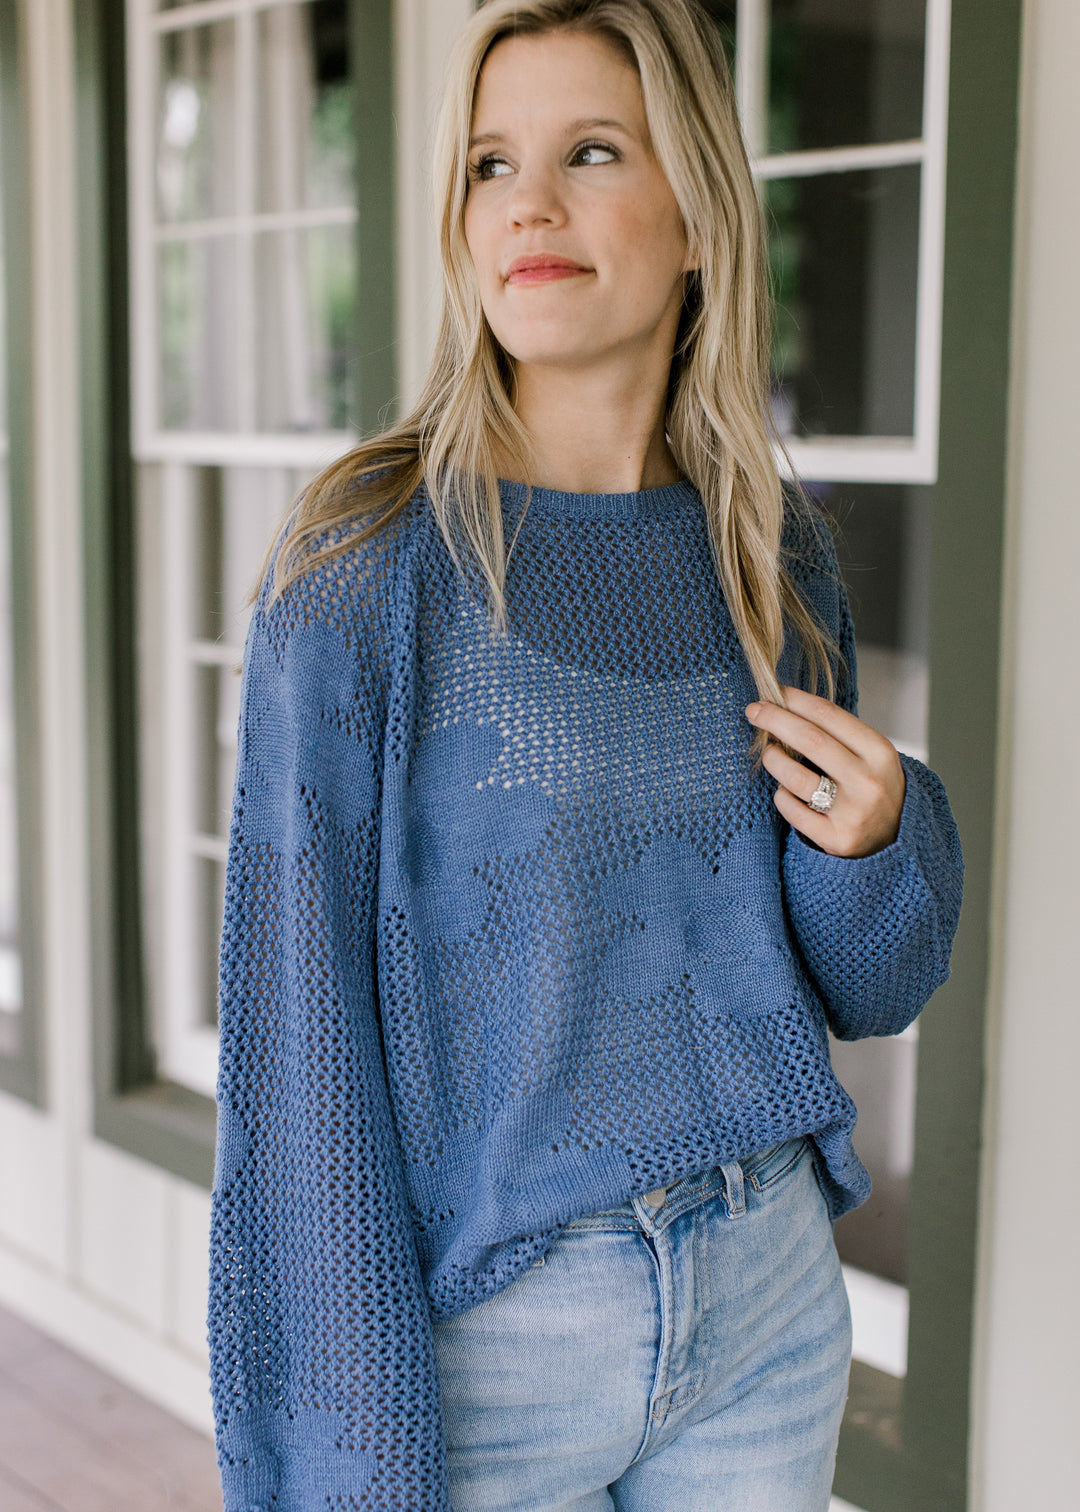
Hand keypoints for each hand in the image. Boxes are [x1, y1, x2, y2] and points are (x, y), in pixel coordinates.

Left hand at [745, 686, 905, 858]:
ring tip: (770, 753)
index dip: (796, 700)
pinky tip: (785, 790)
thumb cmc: (874, 786)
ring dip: (773, 759)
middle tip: (754, 710)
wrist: (897, 838)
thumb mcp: (871, 755)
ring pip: (794, 777)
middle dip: (774, 720)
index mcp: (879, 752)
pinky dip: (781, 795)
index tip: (776, 692)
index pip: (829, 715)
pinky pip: (791, 809)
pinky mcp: (835, 838)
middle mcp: (868, 781)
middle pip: (809, 740)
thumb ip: (837, 734)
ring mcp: (852, 812)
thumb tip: (787, 706)